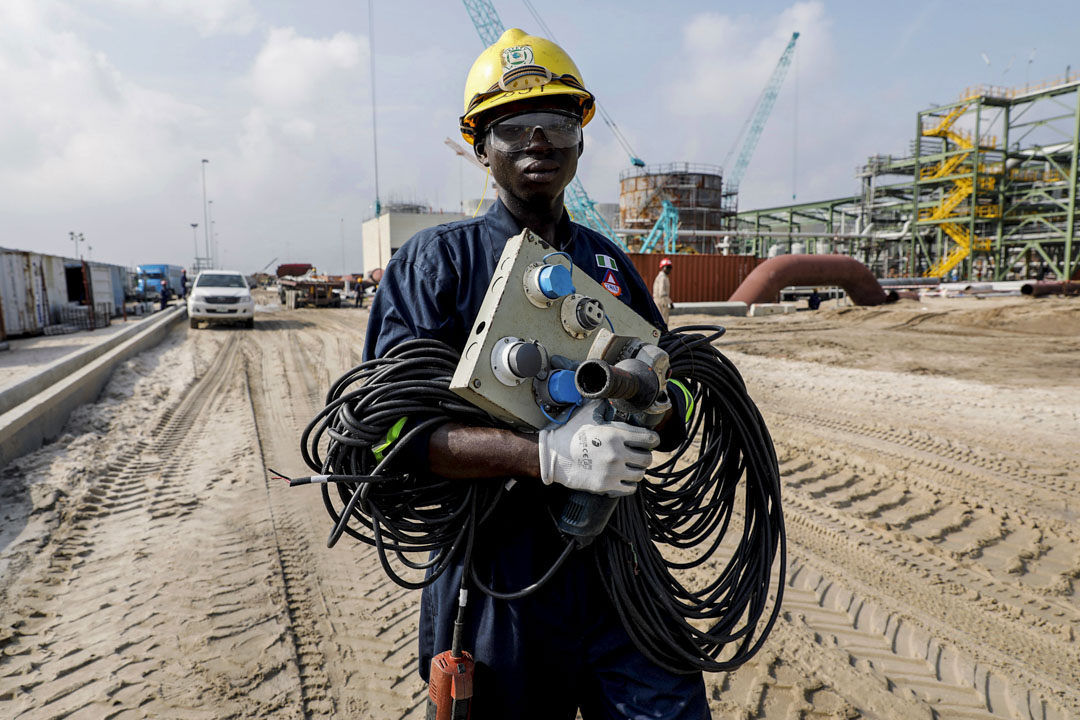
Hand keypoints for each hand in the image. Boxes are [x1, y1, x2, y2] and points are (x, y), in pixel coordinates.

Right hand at [537, 400, 659, 495]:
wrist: (553, 456)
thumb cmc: (569, 434)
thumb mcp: (587, 415)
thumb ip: (603, 408)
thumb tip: (611, 398)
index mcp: (615, 434)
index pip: (648, 438)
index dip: (653, 439)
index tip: (651, 441)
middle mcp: (617, 454)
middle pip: (647, 459)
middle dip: (645, 455)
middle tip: (639, 454)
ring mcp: (612, 471)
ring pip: (639, 474)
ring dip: (637, 470)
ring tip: (631, 466)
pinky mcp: (606, 485)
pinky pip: (629, 488)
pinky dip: (629, 483)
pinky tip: (623, 477)